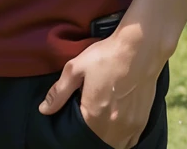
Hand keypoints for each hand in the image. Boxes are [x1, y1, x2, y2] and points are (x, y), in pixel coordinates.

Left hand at [38, 31, 159, 148]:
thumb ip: (59, 92)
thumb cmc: (107, 56)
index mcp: (94, 116)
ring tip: (101, 121)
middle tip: (88, 117)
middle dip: (90, 133)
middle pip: (97, 142)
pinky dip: (121, 138)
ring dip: (106, 138)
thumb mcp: (76, 68)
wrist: (140, 48)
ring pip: (114, 144)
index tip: (75, 116)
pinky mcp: (142, 122)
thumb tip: (44, 109)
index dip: (75, 127)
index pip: (79, 135)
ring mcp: (130, 127)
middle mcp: (114, 127)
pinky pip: (129, 142)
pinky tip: (116, 124)